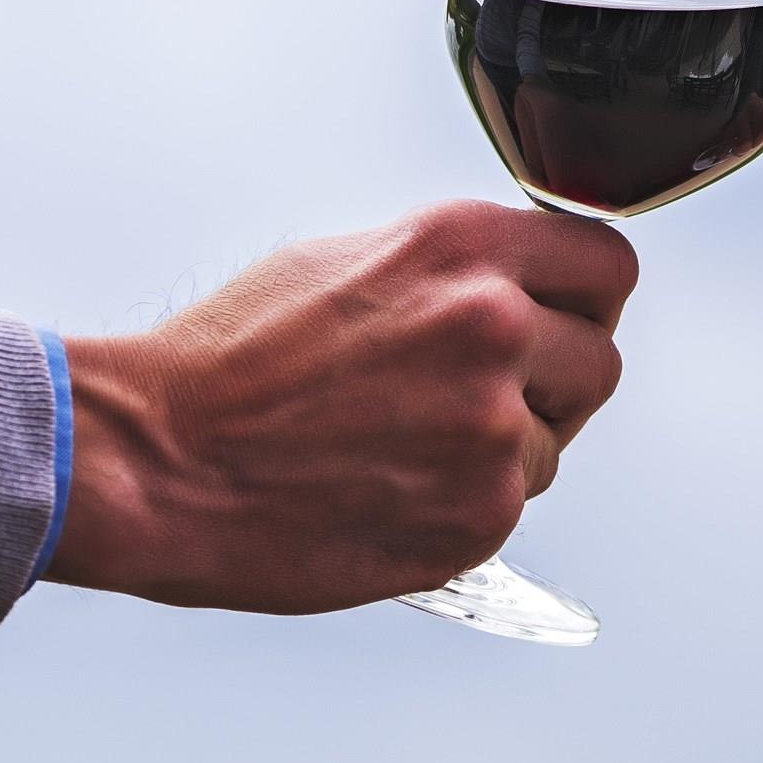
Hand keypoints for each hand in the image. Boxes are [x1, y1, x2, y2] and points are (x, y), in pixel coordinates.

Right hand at [49, 199, 635, 611]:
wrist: (156, 459)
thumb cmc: (230, 361)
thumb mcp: (349, 258)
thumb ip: (456, 268)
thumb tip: (519, 285)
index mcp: (464, 246)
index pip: (605, 266)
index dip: (583, 299)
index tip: (565, 318)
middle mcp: (494, 325)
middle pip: (599, 357)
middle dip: (551, 378)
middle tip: (478, 394)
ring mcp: (492, 426)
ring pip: (556, 441)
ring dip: (505, 448)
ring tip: (407, 444)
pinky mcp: (480, 515)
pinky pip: (513, 504)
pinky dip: (466, 504)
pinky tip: (392, 488)